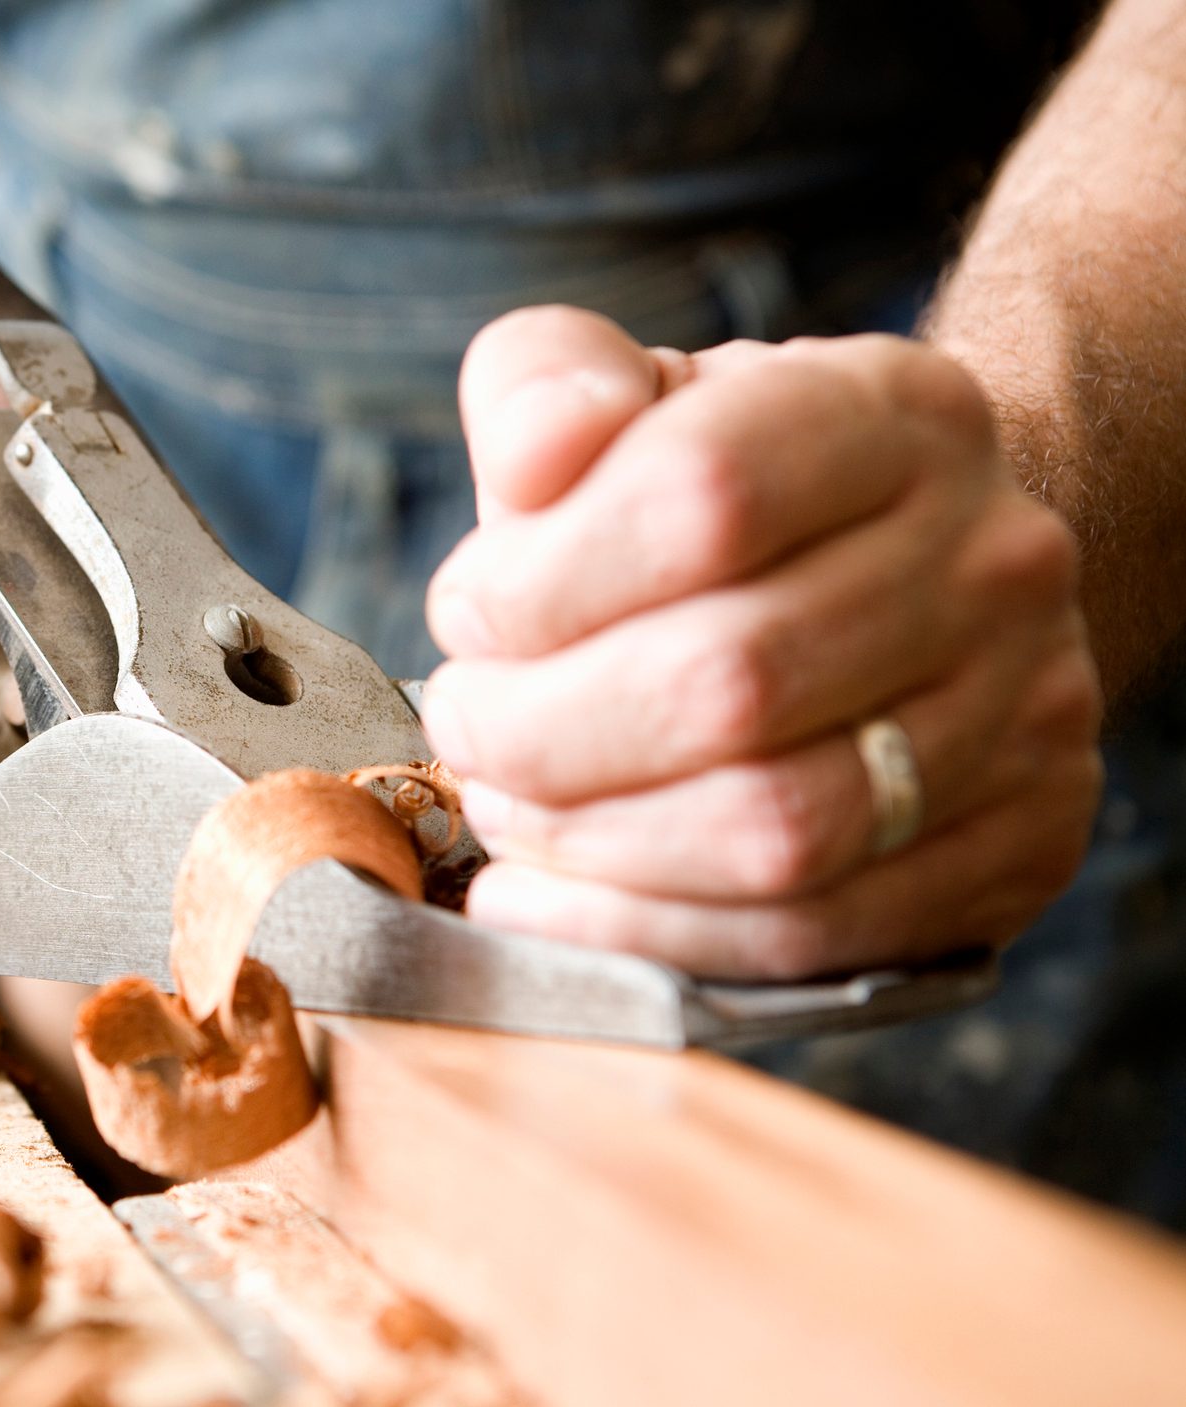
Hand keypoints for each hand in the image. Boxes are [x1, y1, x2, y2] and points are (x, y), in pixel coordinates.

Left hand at [420, 307, 1102, 979]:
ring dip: (591, 840)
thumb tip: (536, 452)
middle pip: (732, 681)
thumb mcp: (628, 398)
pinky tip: (546, 900)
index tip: (466, 616)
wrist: (909, 574)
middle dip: (543, 729)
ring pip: (776, 828)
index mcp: (892, 416)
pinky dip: (644, 933)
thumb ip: (549, 387)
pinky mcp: (1023, 846)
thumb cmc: (724, 495)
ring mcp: (1027, 711)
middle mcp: (992, 558)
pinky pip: (811, 933)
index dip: (544, 582)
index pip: (706, 495)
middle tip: (467, 728)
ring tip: (507, 805)